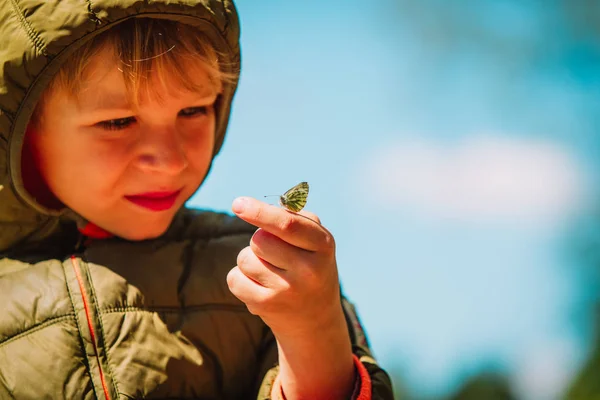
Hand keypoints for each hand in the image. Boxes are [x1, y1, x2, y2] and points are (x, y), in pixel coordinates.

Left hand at [227, 196, 342, 336]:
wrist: (315, 320)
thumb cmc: (310, 267)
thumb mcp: (315, 241)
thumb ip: (294, 217)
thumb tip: (253, 207)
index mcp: (323, 245)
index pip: (287, 224)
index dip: (259, 212)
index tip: (237, 204)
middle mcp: (308, 270)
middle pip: (259, 239)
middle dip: (259, 241)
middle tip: (275, 255)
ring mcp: (287, 290)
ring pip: (245, 259)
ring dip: (250, 261)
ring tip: (270, 274)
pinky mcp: (267, 306)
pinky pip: (234, 279)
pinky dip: (240, 279)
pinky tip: (259, 288)